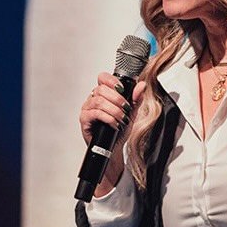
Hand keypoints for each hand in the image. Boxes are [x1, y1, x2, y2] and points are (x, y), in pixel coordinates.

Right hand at [79, 75, 145, 194]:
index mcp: (103, 94)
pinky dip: (108, 118)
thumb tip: (141, 86)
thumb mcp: (131, 112)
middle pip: (101, 89)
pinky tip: (114, 124)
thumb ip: (136, 99)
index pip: (103, 78)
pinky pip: (95, 113)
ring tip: (121, 118)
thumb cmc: (120, 130)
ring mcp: (87, 108)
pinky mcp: (84, 119)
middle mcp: (93, 98)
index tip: (123, 89)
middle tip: (125, 109)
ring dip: (114, 110)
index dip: (113, 81)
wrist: (114, 148)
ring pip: (99, 101)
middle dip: (117, 99)